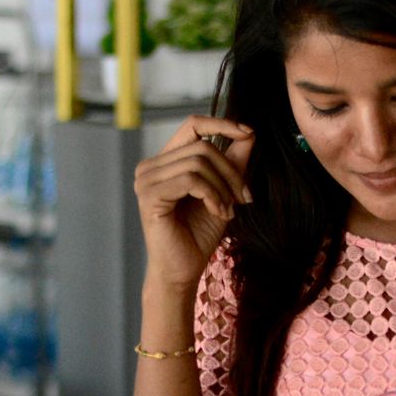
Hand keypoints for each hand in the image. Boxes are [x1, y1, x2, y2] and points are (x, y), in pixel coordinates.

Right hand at [133, 115, 254, 294]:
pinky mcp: (150, 196)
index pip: (193, 125)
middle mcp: (151, 167)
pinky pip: (191, 180)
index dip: (222, 124)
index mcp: (165, 162)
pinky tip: (219, 213)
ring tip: (228, 210)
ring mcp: (146, 180)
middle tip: (243, 198)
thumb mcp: (222, 192)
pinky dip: (212, 196)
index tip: (248, 133)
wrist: (183, 271)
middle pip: (202, 147)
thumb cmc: (199, 235)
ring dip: (223, 187)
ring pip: (198, 162)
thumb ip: (232, 163)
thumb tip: (248, 132)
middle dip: (231, 172)